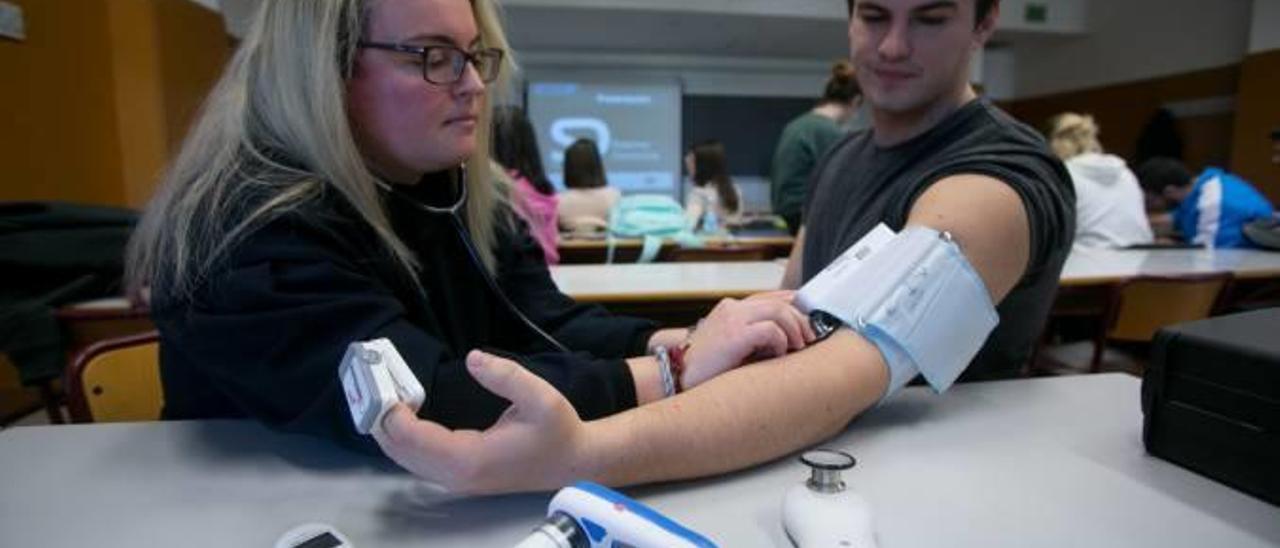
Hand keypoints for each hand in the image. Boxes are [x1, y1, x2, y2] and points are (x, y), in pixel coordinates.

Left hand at [372, 350, 585, 494]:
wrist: (573, 462)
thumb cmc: (558, 430)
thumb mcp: (541, 397)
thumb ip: (507, 376)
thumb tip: (473, 358)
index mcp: (470, 458)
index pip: (413, 438)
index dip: (392, 411)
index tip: (384, 381)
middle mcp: (456, 475)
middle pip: (400, 451)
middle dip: (381, 418)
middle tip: (373, 381)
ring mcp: (455, 480)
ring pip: (404, 458)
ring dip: (388, 428)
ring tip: (382, 392)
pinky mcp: (457, 476)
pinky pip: (416, 459)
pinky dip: (402, 437)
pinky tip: (401, 412)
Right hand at [681, 291, 815, 388]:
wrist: (676, 374)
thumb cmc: (701, 367)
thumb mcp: (728, 345)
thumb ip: (749, 337)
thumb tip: (781, 341)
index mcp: (730, 308)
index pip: (768, 296)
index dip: (791, 301)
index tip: (806, 311)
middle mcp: (732, 308)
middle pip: (778, 303)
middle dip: (799, 319)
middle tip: (809, 337)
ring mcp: (733, 319)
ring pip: (779, 312)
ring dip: (794, 329)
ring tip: (799, 346)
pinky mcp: (735, 334)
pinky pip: (771, 330)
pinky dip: (781, 341)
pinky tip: (780, 353)